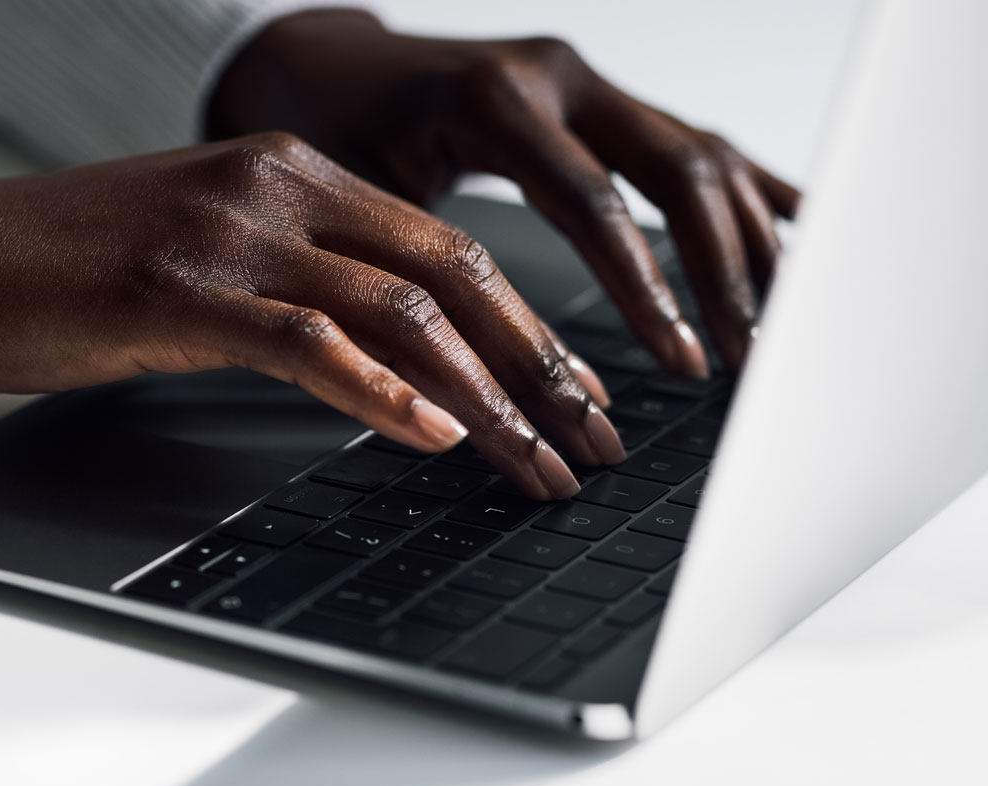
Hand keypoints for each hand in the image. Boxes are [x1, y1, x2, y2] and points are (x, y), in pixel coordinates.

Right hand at [0, 134, 625, 497]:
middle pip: (451, 275)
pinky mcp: (179, 291)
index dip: (529, 327)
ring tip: (536, 460)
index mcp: (300, 176)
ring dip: (483, 396)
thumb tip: (404, 369)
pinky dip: (382, 392)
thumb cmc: (82, 265)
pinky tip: (434, 435)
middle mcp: (279, 189)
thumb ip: (312, 294)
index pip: (450, 250)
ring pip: (400, 311)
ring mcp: (231, 235)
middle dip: (536, 365)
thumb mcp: (221, 262)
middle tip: (590, 435)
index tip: (577, 391)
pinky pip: (310, 340)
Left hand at [209, 9, 800, 373]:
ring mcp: (586, 84)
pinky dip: (748, 186)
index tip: (680, 359)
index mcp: (497, 103)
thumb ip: (428, 274)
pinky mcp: (599, 101)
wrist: (323, 66)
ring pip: (698, 153)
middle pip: (674, 170)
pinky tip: (797, 223)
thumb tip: (484, 385)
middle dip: (719, 269)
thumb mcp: (364, 202)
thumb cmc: (333, 135)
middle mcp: (556, 80)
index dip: (646, 288)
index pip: (594, 204)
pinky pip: (690, 141)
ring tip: (780, 316)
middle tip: (744, 353)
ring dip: (748, 238)